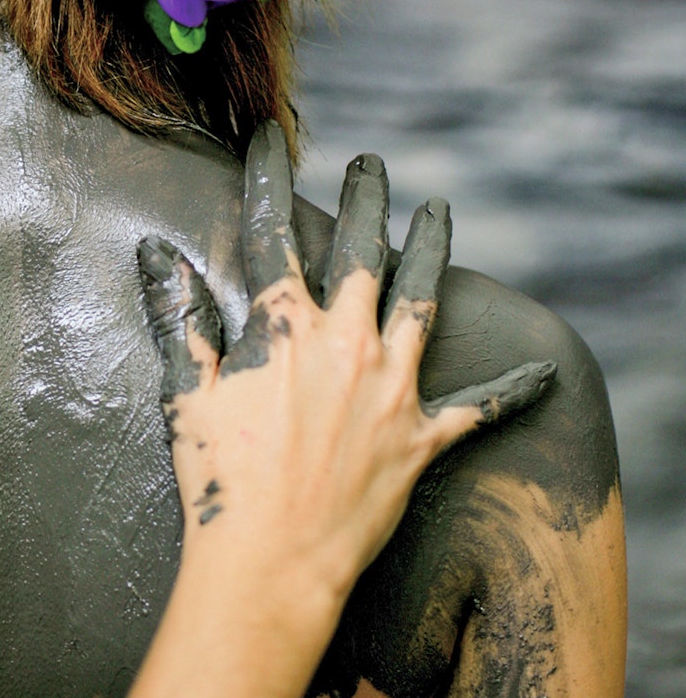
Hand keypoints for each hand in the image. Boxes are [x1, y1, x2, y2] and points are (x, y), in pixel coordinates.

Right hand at [137, 121, 555, 600]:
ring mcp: (391, 387)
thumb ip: (178, 317)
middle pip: (363, 251)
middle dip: (367, 199)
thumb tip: (154, 254)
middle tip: (372, 163)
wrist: (271, 560)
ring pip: (422, 299)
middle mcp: (346, 342)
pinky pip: (477, 407)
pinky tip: (544, 371)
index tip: (269, 137)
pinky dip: (512, 389)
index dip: (268, 176)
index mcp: (283, 327)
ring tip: (441, 210)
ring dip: (432, 249)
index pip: (273, 231)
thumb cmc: (221, 480)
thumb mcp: (185, 392)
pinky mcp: (422, 437)